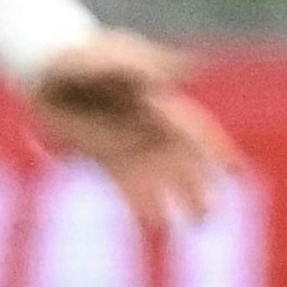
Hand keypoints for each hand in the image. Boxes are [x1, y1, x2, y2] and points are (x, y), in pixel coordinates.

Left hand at [28, 31, 235, 224]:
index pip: (198, 133)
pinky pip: (128, 188)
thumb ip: (147, 66)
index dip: (219, 152)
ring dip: (178, 204)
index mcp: (162, 105)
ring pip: (162, 181)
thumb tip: (192, 67)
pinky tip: (152, 230)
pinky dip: (140, 209)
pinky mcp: (106, 159)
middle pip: (185, 164)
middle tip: (208, 212)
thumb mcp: (115, 55)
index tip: (237, 174)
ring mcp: (131, 147)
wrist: (49, 70)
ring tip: (192, 226)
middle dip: (199, 188)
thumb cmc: (88, 56)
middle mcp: (153, 131)